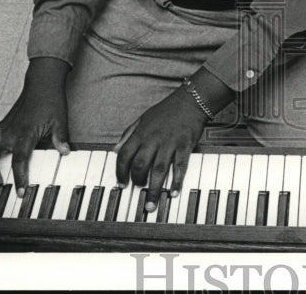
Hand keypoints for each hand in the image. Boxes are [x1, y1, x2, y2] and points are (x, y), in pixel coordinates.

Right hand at [0, 57, 70, 196]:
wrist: (42, 85)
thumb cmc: (50, 102)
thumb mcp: (60, 122)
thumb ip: (60, 138)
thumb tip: (65, 151)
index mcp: (25, 135)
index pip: (19, 162)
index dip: (19, 179)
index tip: (19, 193)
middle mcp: (9, 133)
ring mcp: (2, 129)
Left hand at [115, 86, 208, 212]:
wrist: (190, 101)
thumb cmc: (166, 111)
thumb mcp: (142, 119)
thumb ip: (128, 134)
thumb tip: (115, 150)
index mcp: (141, 133)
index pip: (124, 155)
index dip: (120, 172)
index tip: (121, 184)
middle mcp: (154, 139)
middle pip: (140, 165)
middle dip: (137, 182)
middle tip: (138, 191)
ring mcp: (170, 143)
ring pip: (159, 170)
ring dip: (154, 189)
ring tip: (151, 205)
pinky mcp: (185, 146)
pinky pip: (180, 166)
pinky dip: (177, 181)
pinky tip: (174, 192)